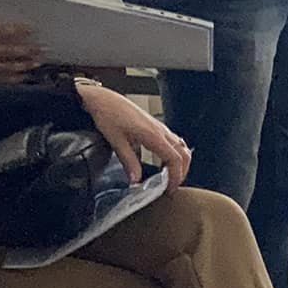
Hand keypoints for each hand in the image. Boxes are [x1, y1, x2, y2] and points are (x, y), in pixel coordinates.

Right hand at [0, 23, 42, 82]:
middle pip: (8, 50)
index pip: (1, 32)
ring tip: (38, 62)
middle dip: (28, 49)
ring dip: (25, 65)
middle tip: (43, 47)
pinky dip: (15, 78)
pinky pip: (1, 79)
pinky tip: (25, 77)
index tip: (33, 28)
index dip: (18, 30)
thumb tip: (10, 30)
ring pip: (8, 66)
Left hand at [76, 81, 190, 187]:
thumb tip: (136, 180)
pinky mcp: (156, 126)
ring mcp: (160, 127)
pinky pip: (173, 142)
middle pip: (184, 154)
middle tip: (172, 185)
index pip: (175, 159)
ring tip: (169, 175)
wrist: (103, 99)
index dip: (175, 176)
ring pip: (181, 148)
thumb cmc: (108, 115)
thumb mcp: (116, 141)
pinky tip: (161, 162)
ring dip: (180, 163)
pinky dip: (174, 154)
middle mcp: (161, 131)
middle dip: (182, 172)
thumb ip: (129, 161)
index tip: (169, 188)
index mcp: (153, 135)